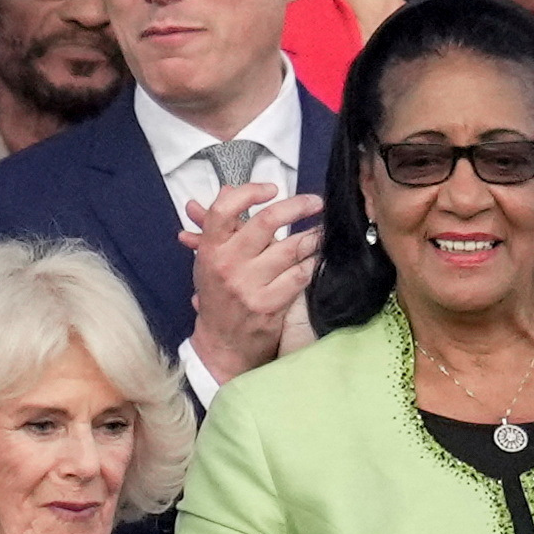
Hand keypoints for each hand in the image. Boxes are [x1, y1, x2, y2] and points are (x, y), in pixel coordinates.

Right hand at [181, 180, 322, 383]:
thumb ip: (217, 225)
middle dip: (296, 206)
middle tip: (314, 202)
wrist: (221, 345)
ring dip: (313, 235)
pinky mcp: (270, 305)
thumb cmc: (218, 297)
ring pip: (290, 248)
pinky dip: (313, 263)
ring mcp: (249, 286)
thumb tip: (227, 190)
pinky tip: (318, 257)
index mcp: (211, 249)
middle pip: (266, 221)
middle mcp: (228, 264)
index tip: (271, 189)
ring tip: (323, 229)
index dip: (250, 191)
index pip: (224, 209)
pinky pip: (300, 275)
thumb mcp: (209, 260)